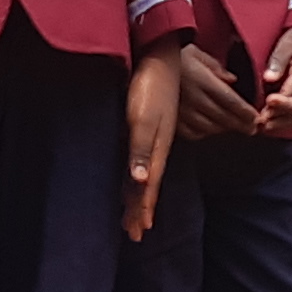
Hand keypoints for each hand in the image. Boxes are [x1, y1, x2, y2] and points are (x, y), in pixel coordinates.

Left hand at [122, 53, 182, 240]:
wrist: (160, 59)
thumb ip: (141, 151)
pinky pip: (140, 162)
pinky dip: (135, 178)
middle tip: (133, 233)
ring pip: (143, 176)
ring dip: (137, 197)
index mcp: (157, 150)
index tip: (138, 231)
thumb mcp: (143, 121)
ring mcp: (152, 139)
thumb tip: (141, 181)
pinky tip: (132, 181)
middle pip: (147, 186)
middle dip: (140, 210)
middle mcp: (156, 148)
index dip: (143, 209)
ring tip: (132, 216)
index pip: (148, 188)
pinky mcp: (145, 129)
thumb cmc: (149, 88)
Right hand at [171, 43, 258, 141]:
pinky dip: (204, 133)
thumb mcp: (197, 53)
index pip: (230, 101)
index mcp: (202, 80)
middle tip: (252, 129)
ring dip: (224, 129)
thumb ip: (216, 67)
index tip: (256, 118)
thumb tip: (232, 80)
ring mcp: (181, 110)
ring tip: (234, 128)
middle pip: (223, 117)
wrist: (147, 61)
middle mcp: (193, 97)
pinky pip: (192, 133)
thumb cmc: (173, 55)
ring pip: (209, 127)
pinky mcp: (171, 118)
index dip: (245, 112)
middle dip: (241, 125)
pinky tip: (210, 129)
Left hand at [255, 27, 291, 134]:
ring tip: (262, 126)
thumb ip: (278, 60)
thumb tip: (268, 77)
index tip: (269, 101)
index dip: (284, 100)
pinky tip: (266, 125)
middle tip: (263, 118)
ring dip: (282, 123)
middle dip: (283, 116)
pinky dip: (282, 123)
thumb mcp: (287, 43)